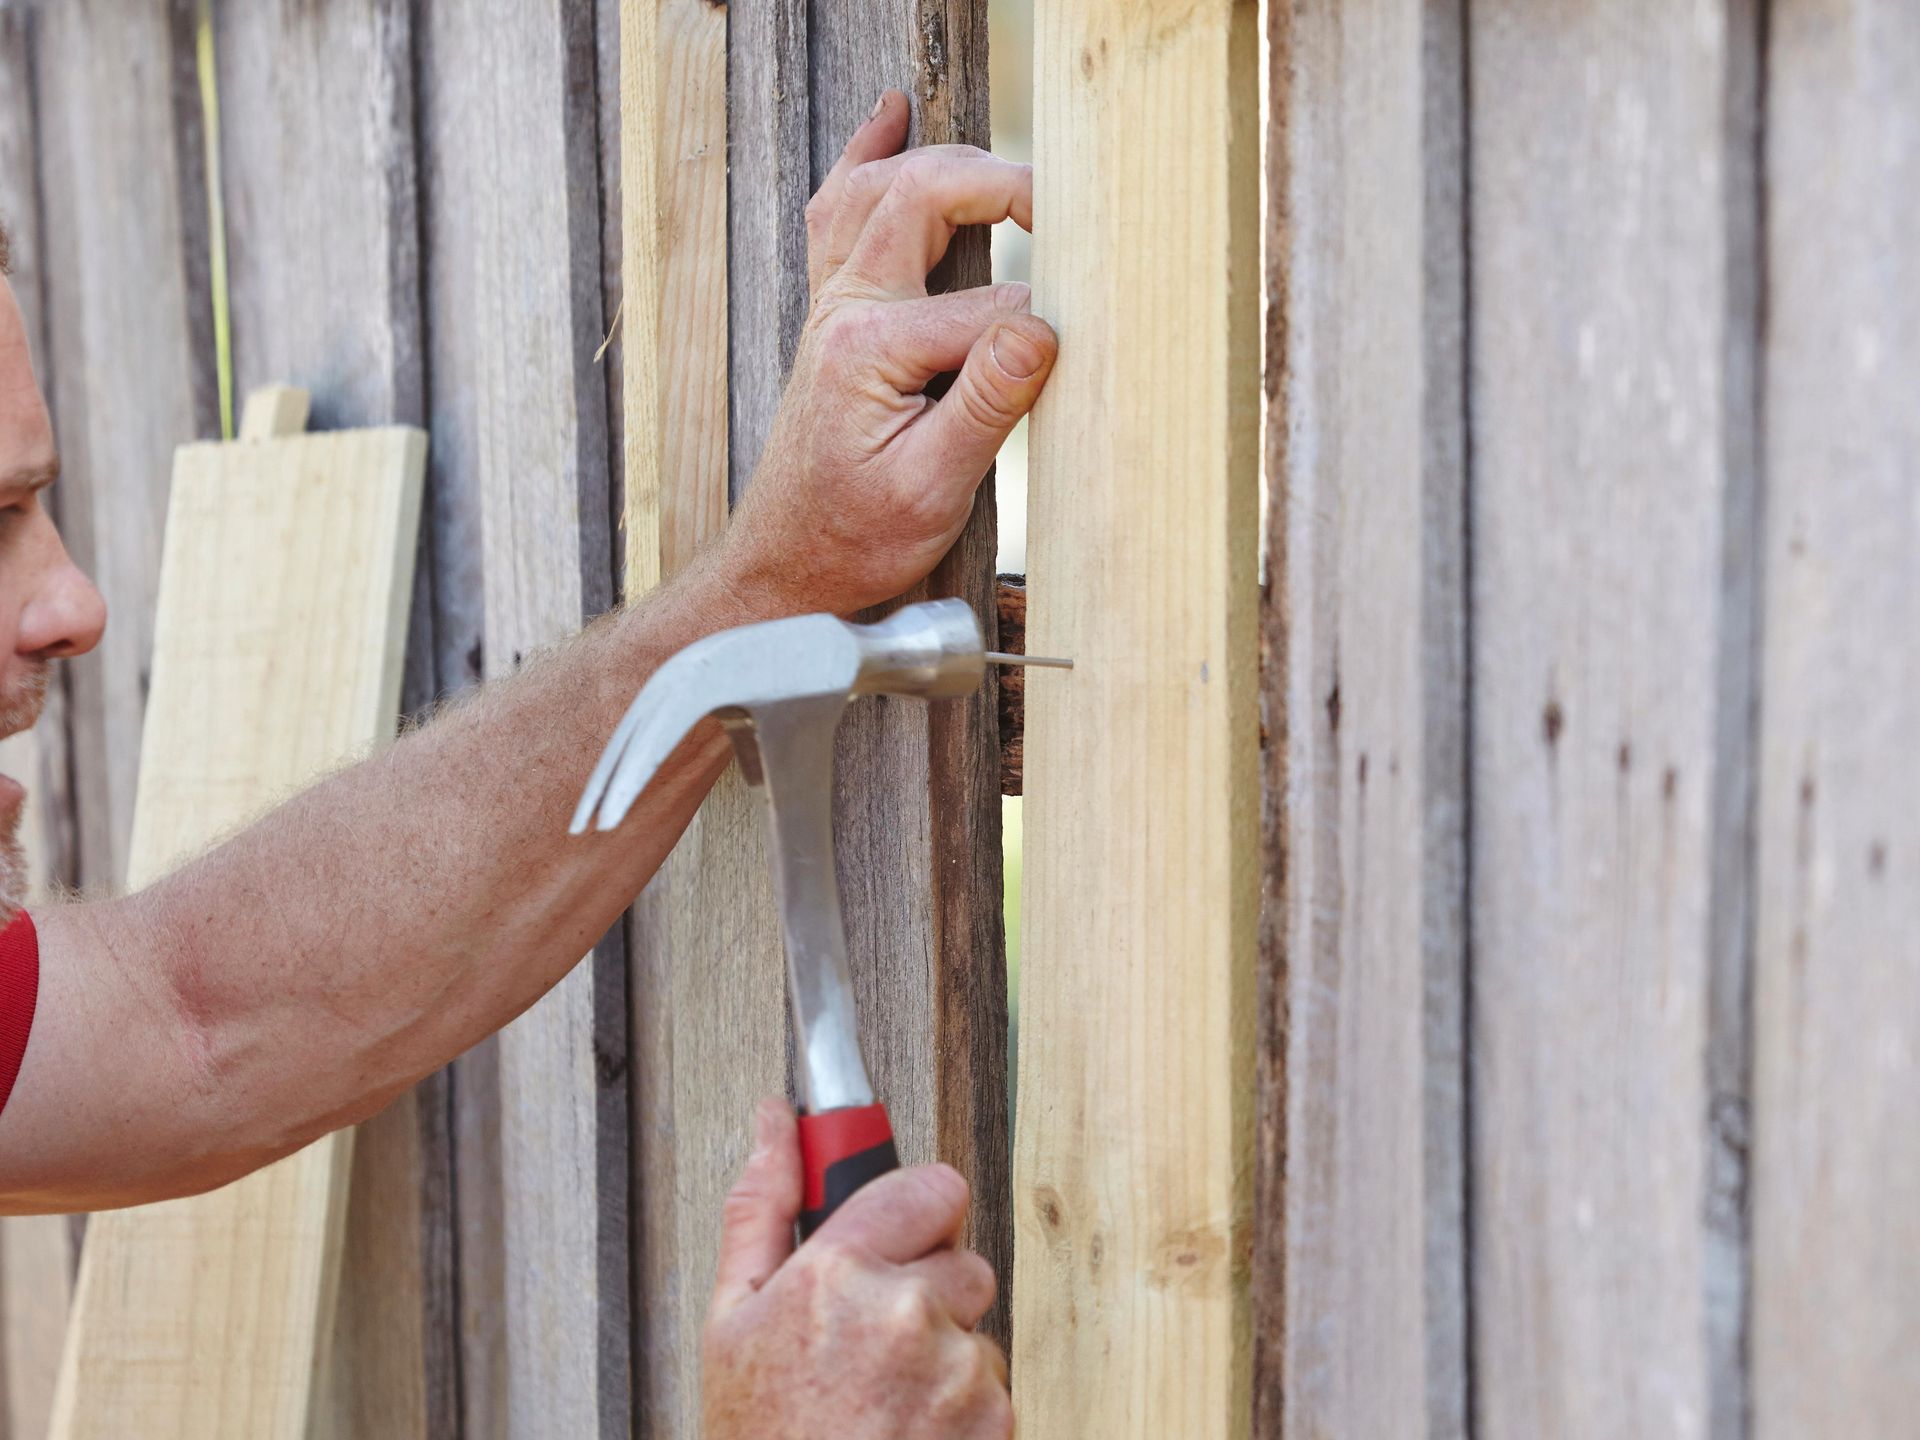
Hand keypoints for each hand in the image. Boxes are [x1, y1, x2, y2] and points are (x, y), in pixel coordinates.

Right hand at [703, 1099, 1011, 1439]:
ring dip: (944, 1355)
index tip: (895, 1235)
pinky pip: (995, 1386)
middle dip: (927, 1290)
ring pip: (978, 1327)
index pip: (932, 1185)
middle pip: (963, 1257)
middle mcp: (907, 1314)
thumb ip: (763, 1207)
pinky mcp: (995, 1422)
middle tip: (870, 1342)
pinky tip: (906, 1432)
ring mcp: (957, 1372)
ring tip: (881, 1401)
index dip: (915, 1213)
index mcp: (839, 1275)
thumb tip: (777, 1123)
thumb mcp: (732, 1319)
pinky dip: (963, 1409)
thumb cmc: (761, 1438)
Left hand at [722, 89, 1057, 616]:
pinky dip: (868, 158)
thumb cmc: (855, 539)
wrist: (788, 566)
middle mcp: (844, 310)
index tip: (1071, 364)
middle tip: (1058, 204)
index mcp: (869, 347)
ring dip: (937, 160)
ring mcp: (832, 306)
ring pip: (877, 189)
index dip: (1039, 332)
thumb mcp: (933, 488)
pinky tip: (890, 118)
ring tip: (1001, 166)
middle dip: (996, 183)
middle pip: (920, 196)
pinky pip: (841, 212)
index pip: (987, 309)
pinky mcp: (832, 316)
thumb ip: (986, 402)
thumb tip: (1042, 328)